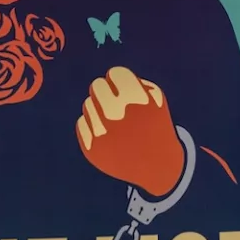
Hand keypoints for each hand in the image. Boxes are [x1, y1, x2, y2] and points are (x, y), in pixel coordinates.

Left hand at [77, 67, 185, 197]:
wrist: (157, 165)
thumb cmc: (154, 125)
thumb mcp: (155, 99)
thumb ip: (132, 81)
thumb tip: (107, 80)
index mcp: (136, 99)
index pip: (114, 74)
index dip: (120, 82)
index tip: (126, 92)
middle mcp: (116, 113)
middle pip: (96, 86)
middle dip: (106, 93)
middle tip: (115, 104)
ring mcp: (102, 132)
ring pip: (87, 104)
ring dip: (99, 110)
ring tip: (114, 123)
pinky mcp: (91, 149)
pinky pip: (82, 123)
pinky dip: (93, 127)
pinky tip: (107, 135)